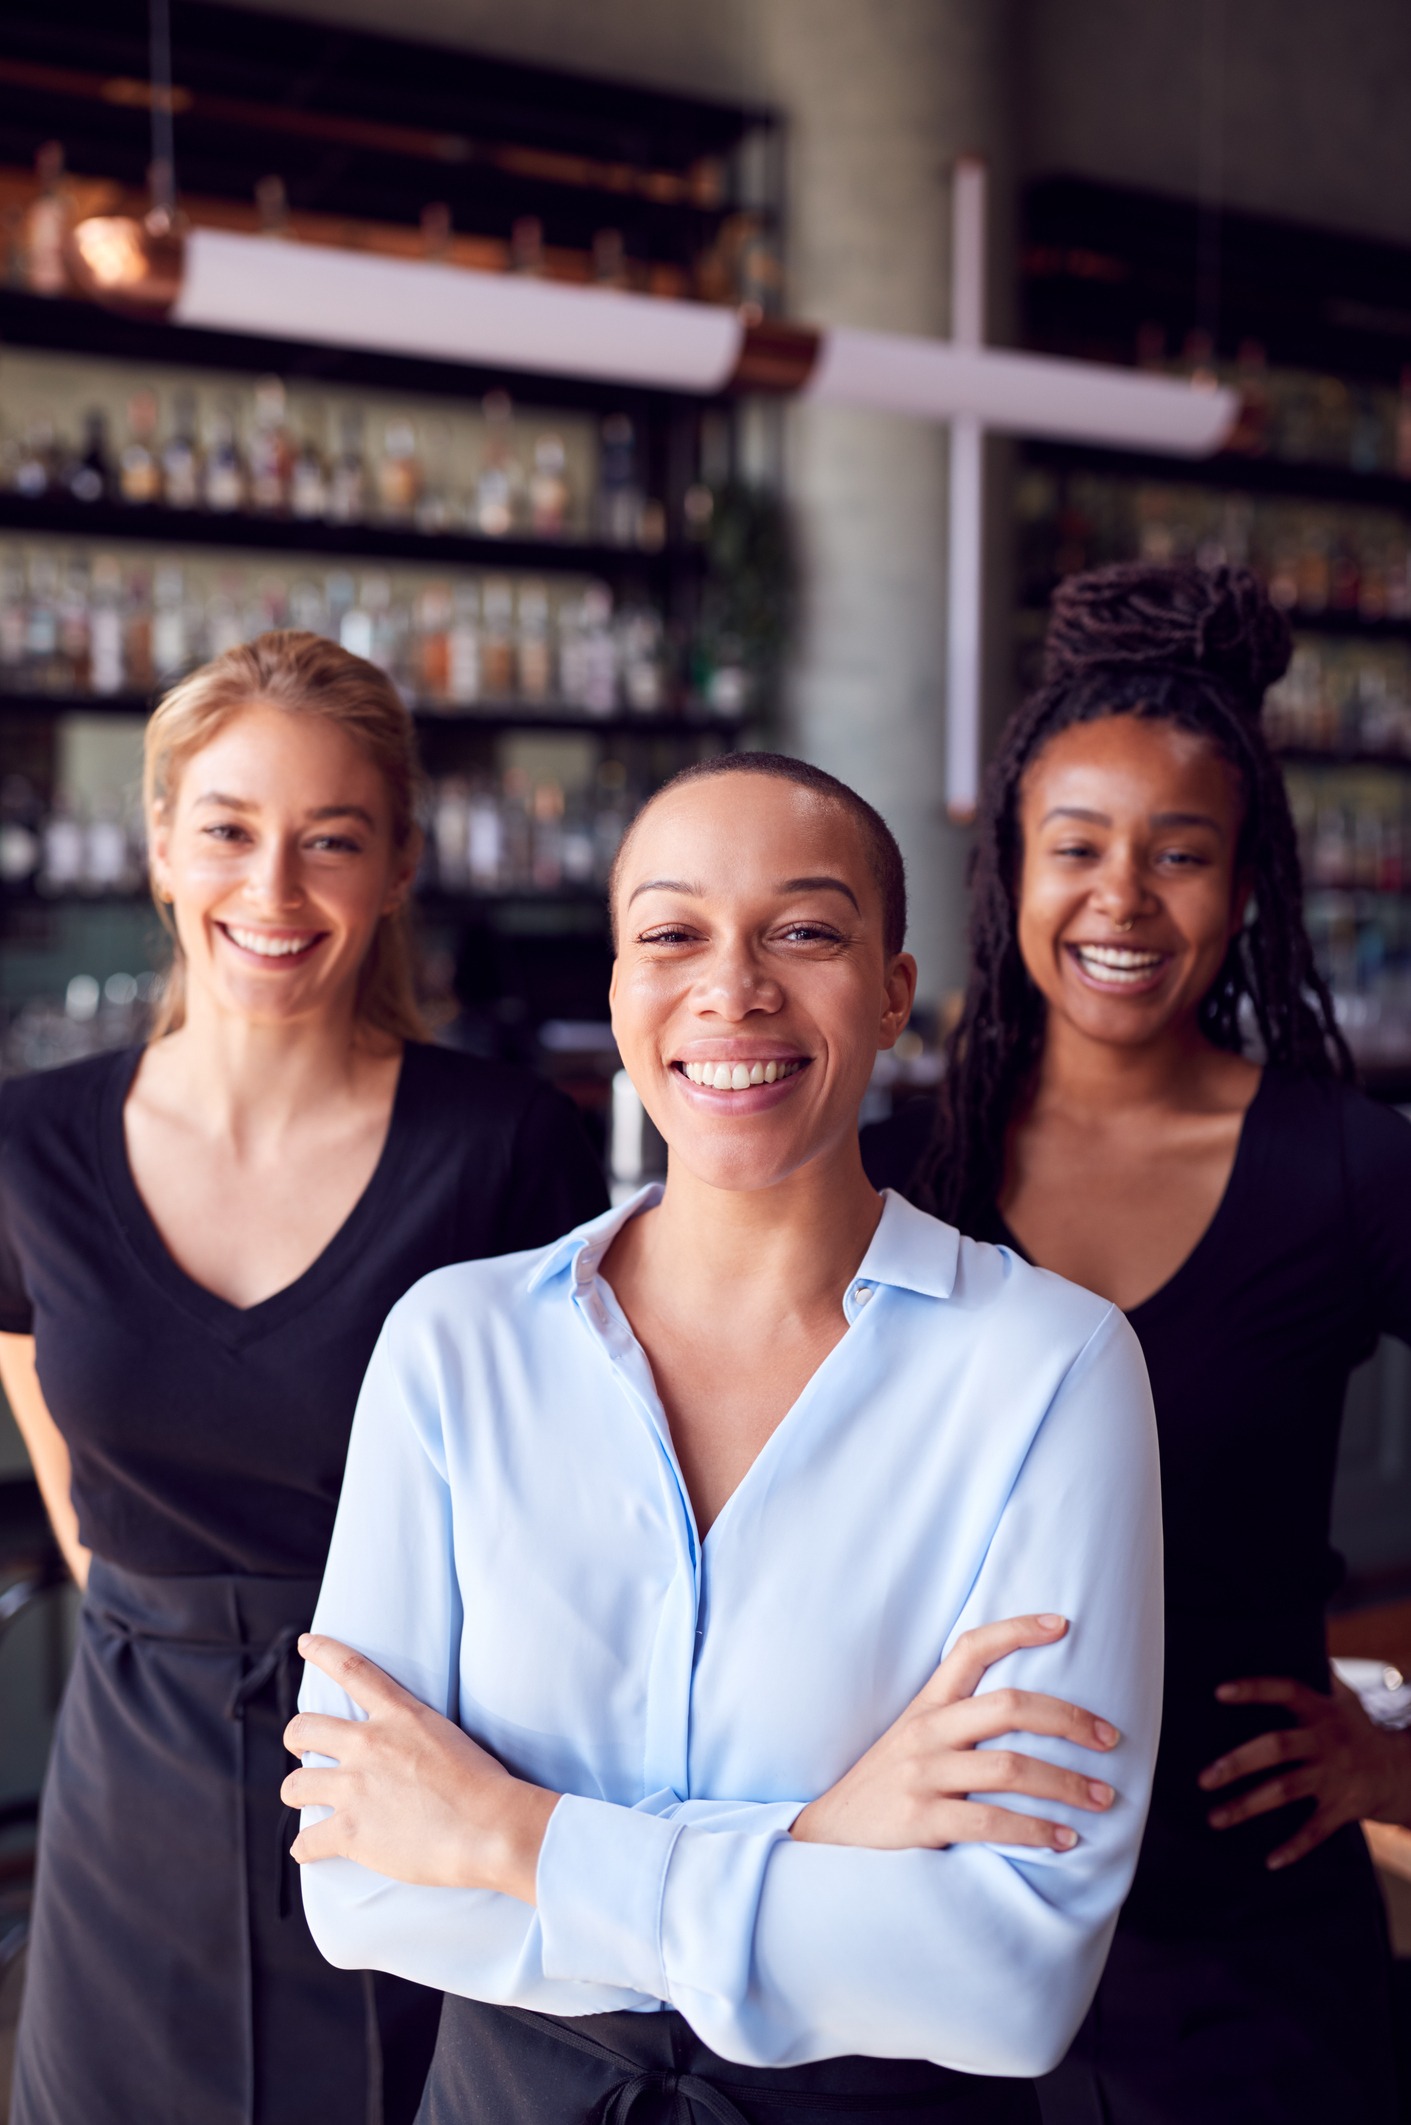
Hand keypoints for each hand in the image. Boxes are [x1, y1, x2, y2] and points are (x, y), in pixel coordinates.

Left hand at [280, 1634, 557, 1902]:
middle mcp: (369, 1744)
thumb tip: (403, 1752)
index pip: (352, 1670)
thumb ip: (414, 1734)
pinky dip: (305, 1848)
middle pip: (304, 1729)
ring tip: (307, 1802)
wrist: (489, 1827)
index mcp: (399, 1716)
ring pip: (295, 1785)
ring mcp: (355, 1788)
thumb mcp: (448, 1736)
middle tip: (301, 1750)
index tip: (305, 1643)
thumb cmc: (483, 1785)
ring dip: (298, 1793)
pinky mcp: (351, 1831)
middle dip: (296, 1739)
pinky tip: (309, 1850)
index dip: (324, 1652)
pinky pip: (307, 1840)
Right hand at [791, 1614, 1120, 1854]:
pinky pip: (991, 1823)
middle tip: (1110, 1738)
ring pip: (1009, 1767)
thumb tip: (1030, 1717)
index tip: (1063, 1623)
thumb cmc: (885, 1788)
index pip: (970, 1648)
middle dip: (1068, 1719)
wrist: (825, 1837)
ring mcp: (921, 1775)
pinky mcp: (920, 1820)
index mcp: (926, 1705)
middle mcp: (925, 1732)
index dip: (1017, 1629)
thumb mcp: (911, 1740)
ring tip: (1102, 1798)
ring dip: (1066, 1783)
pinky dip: (1036, 1830)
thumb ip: (956, 1724)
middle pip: (1008, 1706)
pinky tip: (1064, 1839)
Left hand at [1200, 1673, 1410, 1869]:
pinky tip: (1268, 1860)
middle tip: (1203, 1777)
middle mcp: (1326, 1741)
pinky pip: (1315, 1831)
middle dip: (1238, 1763)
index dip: (1254, 1689)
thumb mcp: (1343, 1698)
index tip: (1218, 1691)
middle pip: (1277, 1748)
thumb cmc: (1358, 1730)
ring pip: (1286, 1791)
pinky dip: (1294, 1847)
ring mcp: (1334, 1777)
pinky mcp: (1342, 1809)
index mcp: (1321, 1710)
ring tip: (1215, 1818)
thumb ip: (1314, 1676)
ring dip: (1249, 1806)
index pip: (1285, 1692)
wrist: (1403, 1771)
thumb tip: (1282, 1636)